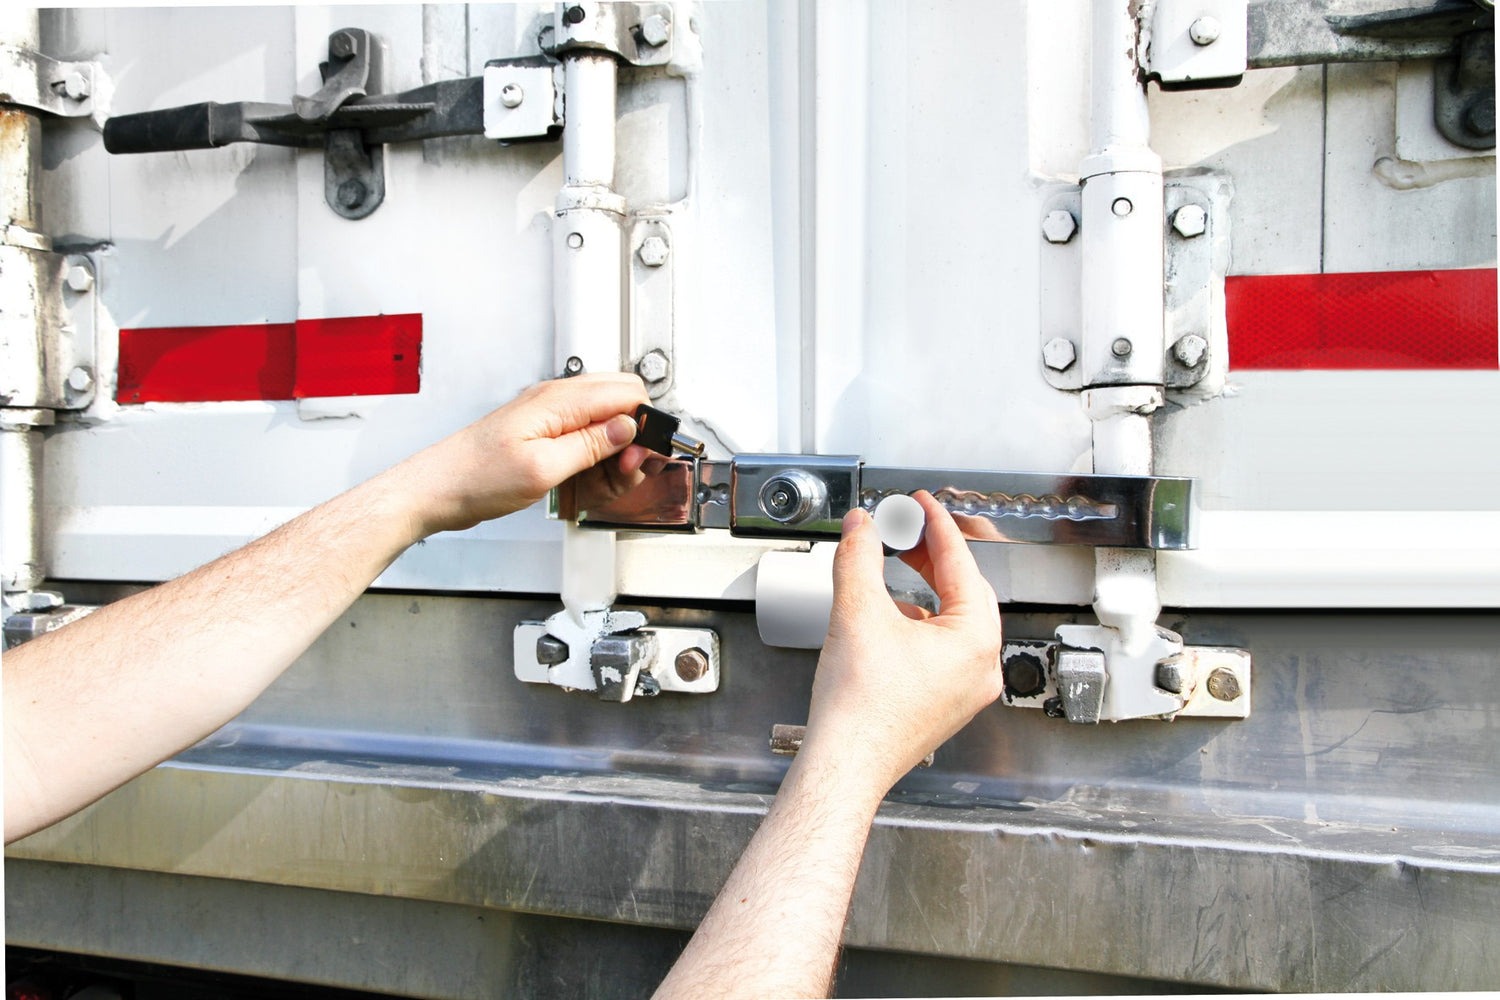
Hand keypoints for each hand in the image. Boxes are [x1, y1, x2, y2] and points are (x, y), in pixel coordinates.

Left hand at [396, 373, 651, 535]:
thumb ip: (591, 445)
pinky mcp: (545, 434)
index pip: (627, 393)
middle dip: (635, 439)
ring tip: (604, 482)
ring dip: (616, 454)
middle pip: (622, 404)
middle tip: (627, 471)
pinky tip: (586, 481)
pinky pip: (586, 438)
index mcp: (558, 400)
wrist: (437, 488)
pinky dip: (596, 460)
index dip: (644, 426)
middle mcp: (557, 401)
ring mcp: (551, 417)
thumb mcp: (542, 468)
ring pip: (608, 423)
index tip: (641, 457)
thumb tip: (628, 427)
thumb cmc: (475, 476)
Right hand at [800, 491, 1003, 796]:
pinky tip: (889, 619)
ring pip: (953, 622)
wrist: (844, 764)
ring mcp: (966, 690)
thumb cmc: (859, 709)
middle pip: (965, 592)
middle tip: (908, 531)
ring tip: (893, 570)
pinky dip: (920, 624)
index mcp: (975, 642)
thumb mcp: (857, 612)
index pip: (961, 564)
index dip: (937, 526)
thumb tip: (861, 527)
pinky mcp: (945, 703)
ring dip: (925, 590)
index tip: (921, 505)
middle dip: (933, 557)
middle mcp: (981, 668)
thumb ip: (860, 557)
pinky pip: (942, 650)